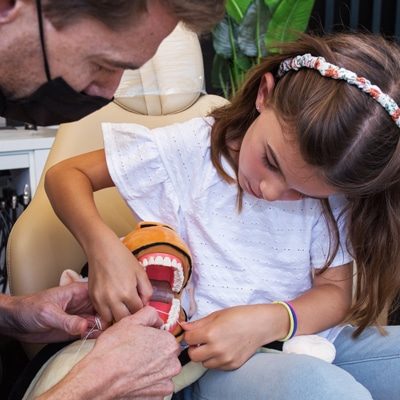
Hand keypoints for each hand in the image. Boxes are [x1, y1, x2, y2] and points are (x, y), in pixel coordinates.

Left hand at [3, 282, 106, 342]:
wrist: (16, 322)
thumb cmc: (29, 308)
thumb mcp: (48, 313)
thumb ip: (67, 321)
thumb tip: (85, 327)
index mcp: (80, 292)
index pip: (102, 295)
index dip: (109, 305)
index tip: (111, 317)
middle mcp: (84, 304)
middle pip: (105, 309)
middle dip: (110, 319)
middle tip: (110, 329)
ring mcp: (81, 317)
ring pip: (101, 321)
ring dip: (104, 329)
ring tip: (106, 336)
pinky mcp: (76, 330)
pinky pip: (92, 333)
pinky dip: (96, 337)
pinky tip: (97, 340)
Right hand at [60, 307, 181, 399]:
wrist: (99, 378)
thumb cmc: (114, 350)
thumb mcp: (131, 320)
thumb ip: (150, 314)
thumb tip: (156, 318)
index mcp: (169, 343)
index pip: (165, 336)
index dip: (152, 336)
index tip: (140, 339)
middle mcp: (172, 364)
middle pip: (165, 354)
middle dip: (153, 352)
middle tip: (135, 352)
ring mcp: (165, 383)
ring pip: (161, 370)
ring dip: (151, 368)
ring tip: (132, 365)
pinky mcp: (157, 397)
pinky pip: (156, 386)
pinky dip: (147, 383)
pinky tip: (133, 378)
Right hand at [87, 236, 152, 322]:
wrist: (102, 249)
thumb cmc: (122, 258)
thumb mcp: (141, 272)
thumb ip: (147, 290)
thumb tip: (145, 303)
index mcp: (127, 293)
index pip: (137, 312)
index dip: (141, 309)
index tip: (141, 305)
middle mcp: (113, 299)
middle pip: (124, 320)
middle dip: (130, 317)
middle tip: (133, 309)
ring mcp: (101, 300)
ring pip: (110, 320)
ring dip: (117, 318)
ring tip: (122, 309)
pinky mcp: (93, 298)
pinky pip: (100, 313)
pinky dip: (107, 312)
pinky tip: (113, 305)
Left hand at [182, 305, 283, 369]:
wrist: (260, 324)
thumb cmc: (239, 316)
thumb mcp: (216, 315)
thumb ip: (198, 323)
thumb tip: (183, 326)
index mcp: (210, 333)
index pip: (188, 339)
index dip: (190, 335)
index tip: (194, 332)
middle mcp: (216, 349)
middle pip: (193, 355)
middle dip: (194, 347)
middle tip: (201, 340)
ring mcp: (225, 359)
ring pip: (204, 363)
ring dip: (205, 355)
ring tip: (214, 344)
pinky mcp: (232, 365)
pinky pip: (216, 366)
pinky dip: (216, 360)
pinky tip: (223, 349)